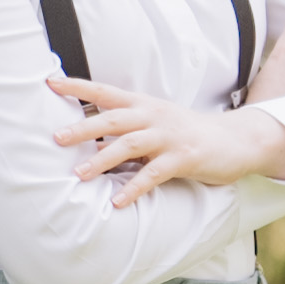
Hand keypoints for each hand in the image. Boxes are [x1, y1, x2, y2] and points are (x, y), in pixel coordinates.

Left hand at [51, 78, 284, 204]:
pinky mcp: (184, 158)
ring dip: (101, 160)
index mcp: (143, 104)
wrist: (235, 140)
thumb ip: (126, 129)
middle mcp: (153, 116)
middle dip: (82, 127)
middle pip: (112, 118)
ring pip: (129, 145)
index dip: (77, 86)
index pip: (105, 91)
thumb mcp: (155, 123)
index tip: (49, 81)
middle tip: (55, 138)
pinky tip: (117, 201)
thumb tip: (88, 141)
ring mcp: (169, 136)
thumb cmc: (187, 134)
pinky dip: (134, 187)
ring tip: (78, 175)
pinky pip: (154, 174)